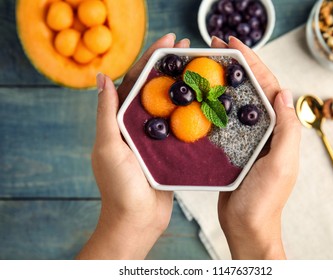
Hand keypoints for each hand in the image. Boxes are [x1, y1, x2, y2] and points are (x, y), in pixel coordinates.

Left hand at [76, 34, 189, 258]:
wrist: (137, 220)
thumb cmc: (119, 186)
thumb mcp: (109, 146)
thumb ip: (106, 112)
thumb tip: (101, 75)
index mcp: (119, 120)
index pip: (134, 80)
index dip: (150, 59)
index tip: (169, 42)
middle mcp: (136, 125)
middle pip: (154, 88)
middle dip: (169, 66)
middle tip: (189, 49)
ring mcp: (153, 137)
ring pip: (168, 105)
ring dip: (181, 86)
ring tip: (199, 69)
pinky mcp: (168, 151)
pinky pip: (179, 126)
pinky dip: (189, 112)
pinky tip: (204, 102)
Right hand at [211, 36, 300, 258]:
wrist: (246, 226)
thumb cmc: (264, 200)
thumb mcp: (281, 164)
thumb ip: (287, 130)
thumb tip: (284, 92)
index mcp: (279, 129)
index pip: (268, 87)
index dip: (252, 63)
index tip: (232, 44)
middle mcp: (265, 129)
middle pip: (251, 88)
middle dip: (236, 65)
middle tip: (215, 46)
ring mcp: (247, 137)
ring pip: (236, 101)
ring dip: (224, 80)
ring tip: (206, 64)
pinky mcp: (232, 147)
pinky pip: (224, 118)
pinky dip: (214, 103)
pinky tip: (201, 96)